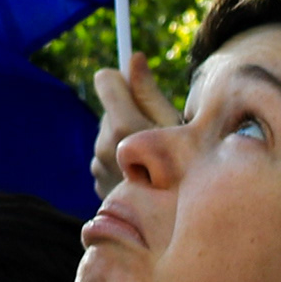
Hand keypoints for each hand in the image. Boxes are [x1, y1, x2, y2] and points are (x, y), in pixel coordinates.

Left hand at [91, 57, 171, 196]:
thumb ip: (149, 93)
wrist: (172, 224)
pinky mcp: (96, 181)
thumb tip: (133, 57)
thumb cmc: (185, 172)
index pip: (106, 80)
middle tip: (156, 133)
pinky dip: (119, 158)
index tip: (134, 84)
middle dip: (128, 111)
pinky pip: (104, 155)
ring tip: (152, 157)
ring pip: (107, 132)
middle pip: (109, 107)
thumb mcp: (176, 129)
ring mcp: (97, 166)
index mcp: (124, 128)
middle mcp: (104, 146)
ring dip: (124, 136)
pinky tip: (141, 175)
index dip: (121, 79)